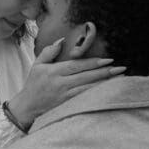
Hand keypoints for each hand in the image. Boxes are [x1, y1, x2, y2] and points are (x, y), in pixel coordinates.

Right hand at [8, 40, 125, 126]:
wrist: (26, 108)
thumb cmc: (33, 85)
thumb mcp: (37, 65)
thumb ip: (49, 51)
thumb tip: (62, 40)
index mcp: (54, 72)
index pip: (77, 65)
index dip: (94, 63)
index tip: (109, 60)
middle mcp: (60, 84)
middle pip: (86, 77)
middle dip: (105, 72)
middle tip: (121, 68)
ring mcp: (64, 96)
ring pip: (88, 89)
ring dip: (106, 84)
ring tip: (121, 79)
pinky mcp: (67, 106)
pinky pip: (85, 99)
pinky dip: (98, 95)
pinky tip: (109, 92)